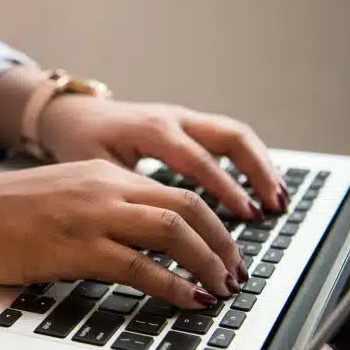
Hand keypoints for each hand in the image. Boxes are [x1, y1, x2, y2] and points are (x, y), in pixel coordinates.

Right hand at [0, 159, 248, 308]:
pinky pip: (140, 267)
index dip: (212, 224)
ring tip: (221, 288)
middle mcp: (106, 189)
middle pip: (188, 207)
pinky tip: (188, 300)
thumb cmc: (3, 212)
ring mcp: (92, 217)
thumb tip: (141, 240)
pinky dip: (173, 286)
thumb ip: (103, 208)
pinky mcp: (76, 249)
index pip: (177, 192)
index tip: (225, 250)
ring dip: (207, 262)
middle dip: (223, 243)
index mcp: (104, 174)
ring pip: (173, 232)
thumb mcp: (63, 195)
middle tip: (235, 273)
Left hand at [39, 96, 288, 220]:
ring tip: (278, 199)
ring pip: (235, 134)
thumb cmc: (80, 143)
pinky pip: (226, 138)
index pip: (200, 160)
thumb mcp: (97, 170)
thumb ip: (128, 195)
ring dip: (260, 165)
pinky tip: (260, 187)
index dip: (227, 189)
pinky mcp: (187, 124)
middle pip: (231, 137)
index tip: (247, 215)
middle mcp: (174, 119)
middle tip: (275, 206)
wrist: (71, 114)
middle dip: (258, 172)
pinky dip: (248, 161)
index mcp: (152, 130)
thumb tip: (155, 234)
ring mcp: (183, 118)